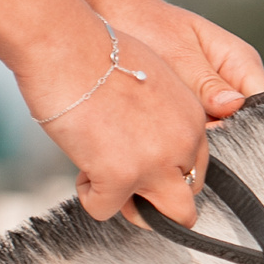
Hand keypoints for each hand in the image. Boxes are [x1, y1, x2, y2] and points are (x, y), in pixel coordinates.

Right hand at [17, 19, 211, 226]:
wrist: (68, 45)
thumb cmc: (97, 51)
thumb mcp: (151, 76)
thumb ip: (161, 112)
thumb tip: (145, 130)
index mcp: (192, 119)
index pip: (196, 167)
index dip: (167, 172)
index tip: (141, 165)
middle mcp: (182, 144)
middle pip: (187, 200)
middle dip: (156, 199)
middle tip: (125, 184)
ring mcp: (154, 163)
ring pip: (164, 217)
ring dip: (131, 206)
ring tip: (104, 179)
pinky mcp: (120, 176)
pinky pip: (105, 210)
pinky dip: (89, 196)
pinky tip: (80, 167)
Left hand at [98, 0, 263, 119]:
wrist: (114, 15)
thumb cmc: (145, 23)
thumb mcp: (177, 54)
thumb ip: (206, 84)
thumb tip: (234, 106)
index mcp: (240, 61)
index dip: (249, 125)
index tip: (218, 134)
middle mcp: (234, 80)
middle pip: (244, 121)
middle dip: (222, 134)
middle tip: (188, 137)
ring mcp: (214, 95)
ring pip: (221, 128)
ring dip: (200, 135)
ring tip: (171, 132)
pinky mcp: (194, 105)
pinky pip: (199, 126)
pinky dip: (185, 132)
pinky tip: (164, 132)